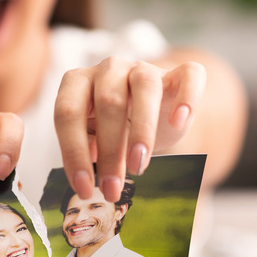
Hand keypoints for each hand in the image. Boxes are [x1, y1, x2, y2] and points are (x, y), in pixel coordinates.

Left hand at [54, 56, 205, 201]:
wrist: (154, 108)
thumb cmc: (117, 127)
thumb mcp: (95, 138)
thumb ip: (88, 148)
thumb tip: (89, 167)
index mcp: (78, 82)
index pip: (67, 113)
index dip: (73, 152)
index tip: (84, 188)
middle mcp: (109, 69)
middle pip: (108, 102)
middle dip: (109, 152)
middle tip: (112, 188)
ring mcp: (144, 67)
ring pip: (145, 86)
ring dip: (142, 130)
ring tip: (139, 166)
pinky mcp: (179, 73)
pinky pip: (189, 75)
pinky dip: (187, 98)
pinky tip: (179, 123)